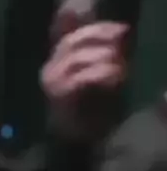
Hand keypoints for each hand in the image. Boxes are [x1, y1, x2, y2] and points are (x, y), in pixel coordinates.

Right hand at [40, 21, 128, 139]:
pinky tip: (115, 76)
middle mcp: (49, 69)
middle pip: (71, 42)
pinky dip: (100, 74)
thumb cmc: (87, 110)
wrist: (74, 141)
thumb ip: (97, 56)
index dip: (97, 29)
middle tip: (120, 42)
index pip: (73, 36)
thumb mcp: (94, 76)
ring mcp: (52, 83)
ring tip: (119, 64)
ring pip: (76, 59)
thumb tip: (113, 34)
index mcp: (55, 62)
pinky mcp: (60, 96)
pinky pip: (80, 78)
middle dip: (99, 38)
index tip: (120, 29)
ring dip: (102, 57)